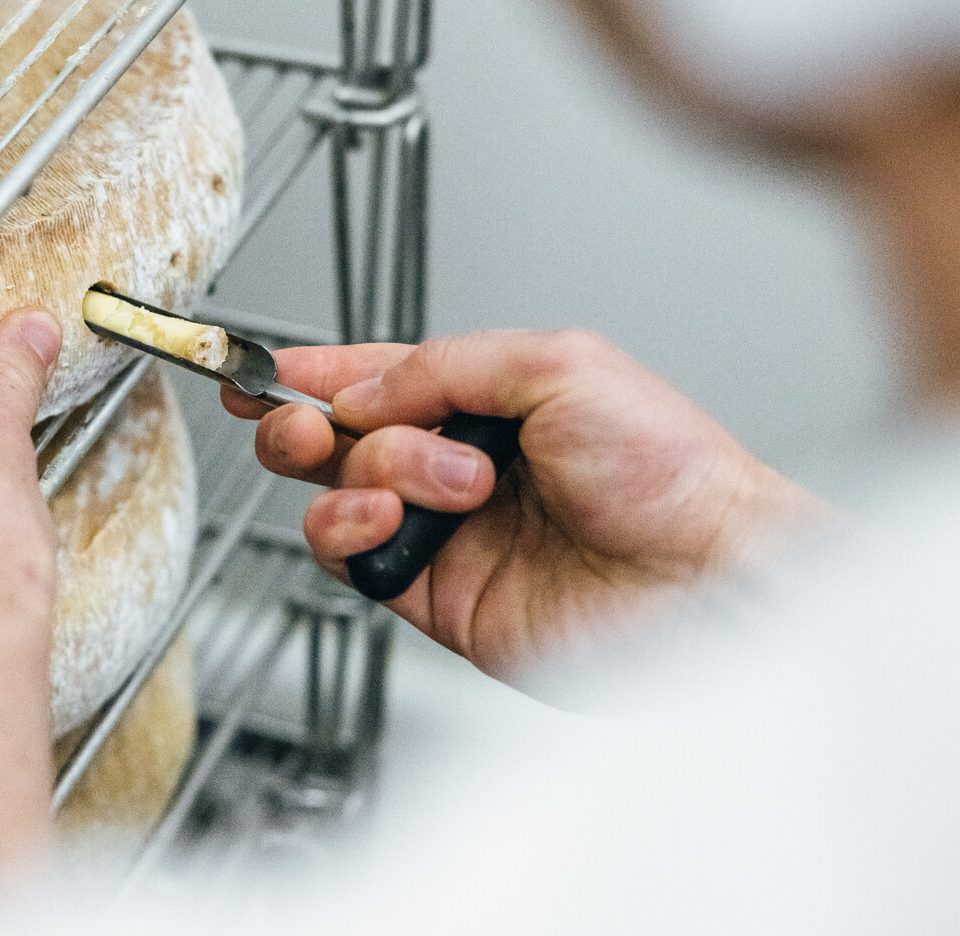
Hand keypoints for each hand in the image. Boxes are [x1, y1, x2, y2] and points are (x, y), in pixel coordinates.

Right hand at [223, 330, 831, 680]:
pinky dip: (350, 526)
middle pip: (340, 435)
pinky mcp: (432, 594)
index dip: (313, 370)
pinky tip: (393, 516)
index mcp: (490, 398)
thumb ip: (444, 364)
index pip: (379, 376)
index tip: (256, 366)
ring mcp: (444, 529)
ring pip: (339, 490)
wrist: (703, 580)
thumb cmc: (669, 471)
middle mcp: (459, 463)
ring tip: (440, 482)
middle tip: (300, 419)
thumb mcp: (557, 364)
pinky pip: (350, 554)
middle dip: (303, 419)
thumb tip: (359, 390)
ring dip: (367, 470)